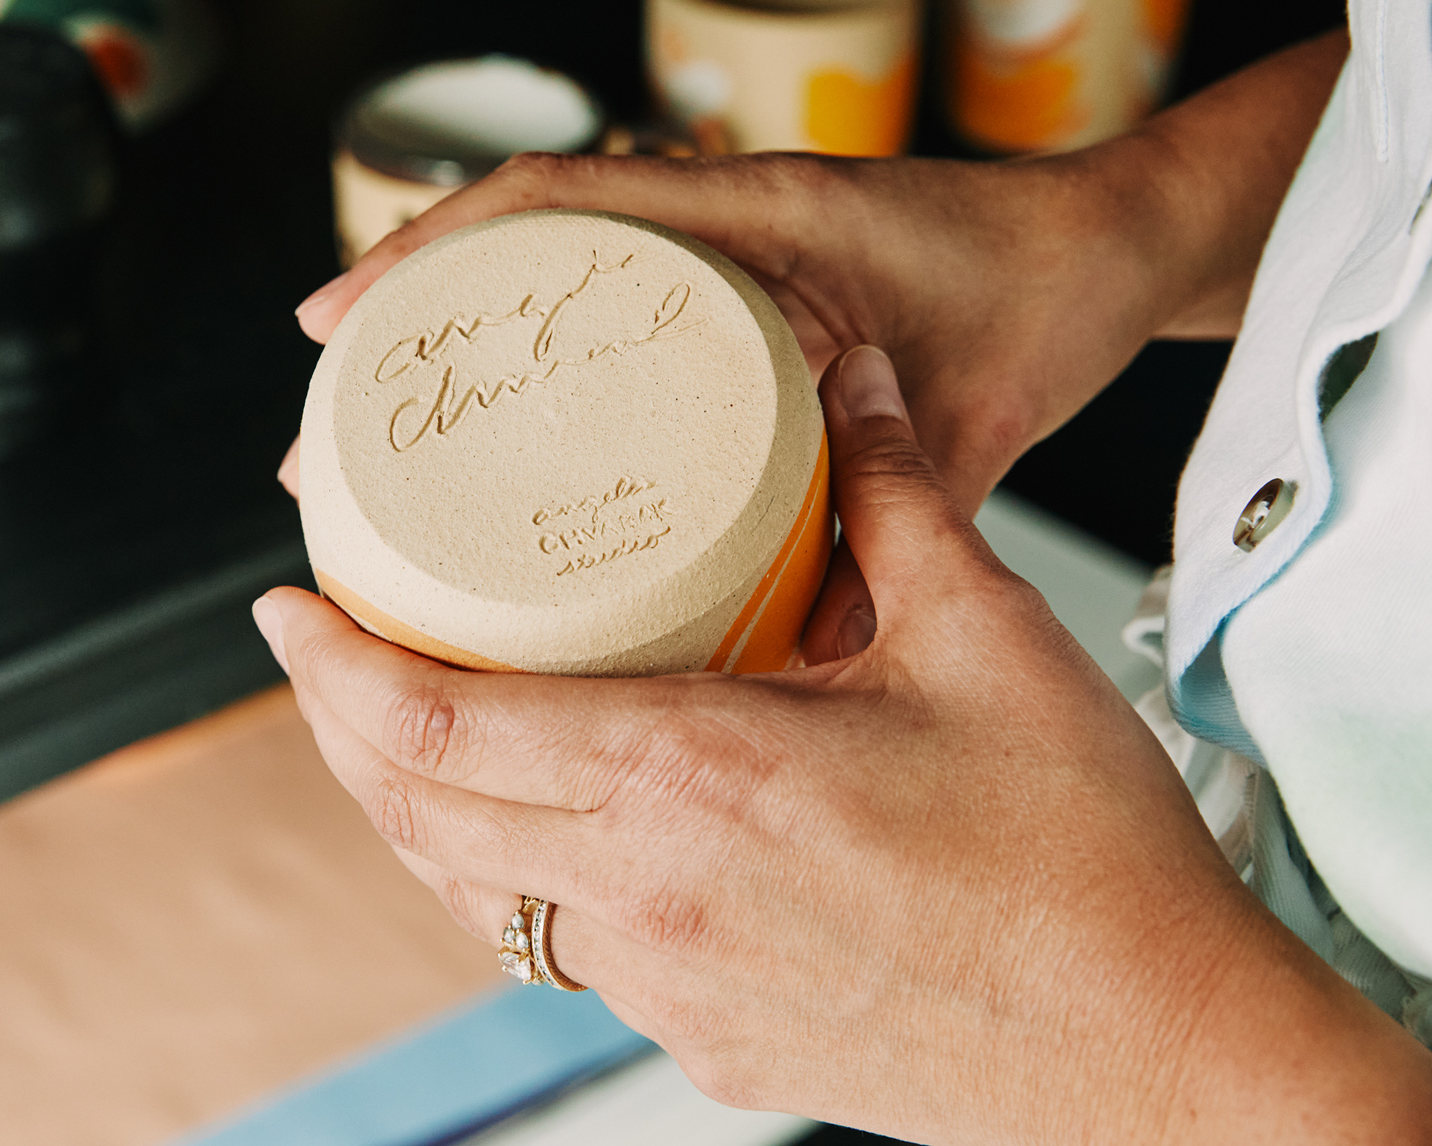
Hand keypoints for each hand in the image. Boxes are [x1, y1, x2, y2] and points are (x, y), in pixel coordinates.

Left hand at [256, 345, 1431, 1143]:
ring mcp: (671, 984)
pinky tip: (545, 824)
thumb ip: (891, 500)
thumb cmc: (1082, 863)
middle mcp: (650, 896)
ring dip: (411, 807)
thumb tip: (850, 391)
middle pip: (413, 813)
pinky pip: (563, 949)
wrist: (1157, 1049)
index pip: (433, 726)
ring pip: (473, 894)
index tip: (283, 607)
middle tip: (320, 647)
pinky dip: (509, 876)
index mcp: (693, 780)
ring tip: (401, 724)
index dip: (333, 665)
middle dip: (337, 727)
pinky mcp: (708, 1036)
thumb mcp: (988, 638)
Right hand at [281, 33, 1346, 515]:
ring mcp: (719, 245)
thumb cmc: (1039, 302)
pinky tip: (504, 449)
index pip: (557, 196)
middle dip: (406, 328)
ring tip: (381, 453)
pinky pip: (608, 312)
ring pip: (549, 277)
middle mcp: (719, 216)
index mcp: (760, 213)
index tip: (338, 324)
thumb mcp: (969, 419)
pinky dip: (542, 362)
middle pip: (517, 244)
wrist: (1104, 247)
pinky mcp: (734, 286)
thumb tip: (808, 655)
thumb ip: (894, 519)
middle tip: (328, 441)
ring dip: (458, 345)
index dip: (429, 252)